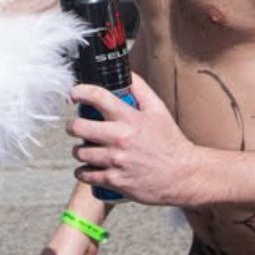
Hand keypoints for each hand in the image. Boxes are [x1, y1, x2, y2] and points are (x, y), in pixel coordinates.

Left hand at [70, 73, 204, 206]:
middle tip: (75, 126)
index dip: (80, 92)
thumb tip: (126, 73)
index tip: (74, 94)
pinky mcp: (115, 180)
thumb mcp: (158, 109)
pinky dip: (83, 171)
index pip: (97, 97)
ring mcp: (116, 161)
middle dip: (73, 125)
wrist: (182, 175)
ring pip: (80, 152)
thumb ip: (141, 88)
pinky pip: (86, 175)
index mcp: (129, 118)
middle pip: (79, 127)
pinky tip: (87, 167)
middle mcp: (120, 138)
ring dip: (79, 149)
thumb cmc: (170, 141)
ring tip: (85, 148)